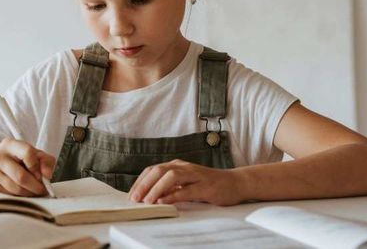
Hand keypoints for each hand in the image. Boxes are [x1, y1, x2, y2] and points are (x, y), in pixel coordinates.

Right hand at [0, 138, 55, 196]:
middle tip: (43, 190)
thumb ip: (46, 161)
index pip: (27, 153)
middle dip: (36, 186)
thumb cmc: (21, 158)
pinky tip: (25, 191)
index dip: (37, 167)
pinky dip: (22, 196)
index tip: (42, 175)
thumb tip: (47, 175)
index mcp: (10, 144)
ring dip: (30, 193)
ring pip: (16, 189)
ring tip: (35, 191)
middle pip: (21, 176)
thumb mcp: (36, 154)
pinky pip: (11, 195)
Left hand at [128, 159, 243, 205]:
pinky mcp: (205, 186)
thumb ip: (171, 187)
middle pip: (159, 170)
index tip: (131, 194)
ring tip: (147, 201)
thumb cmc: (209, 184)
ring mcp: (195, 175)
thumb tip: (150, 195)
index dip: (140, 181)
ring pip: (171, 177)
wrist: (236, 183)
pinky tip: (164, 202)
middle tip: (134, 198)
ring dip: (156, 188)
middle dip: (144, 184)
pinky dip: (173, 195)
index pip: (153, 169)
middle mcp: (184, 167)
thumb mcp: (186, 184)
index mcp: (178, 165)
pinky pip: (186, 190)